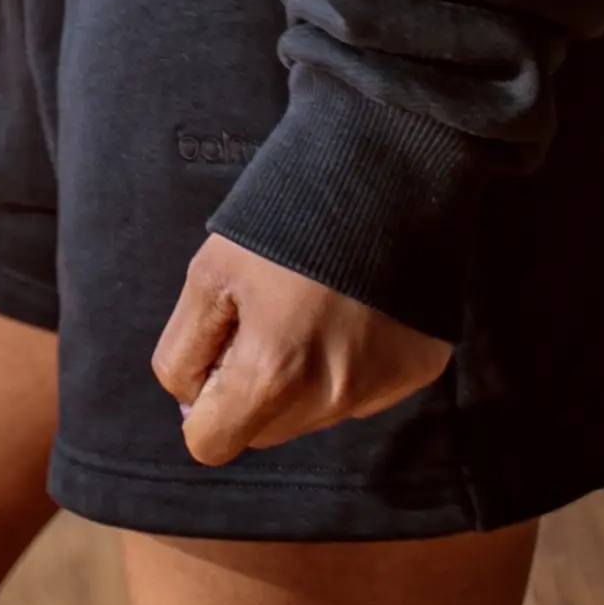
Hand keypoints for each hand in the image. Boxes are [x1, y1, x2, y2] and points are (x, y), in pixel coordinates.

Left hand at [151, 231, 454, 465]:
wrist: (389, 160)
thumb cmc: (289, 210)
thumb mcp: (210, 271)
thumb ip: (186, 351)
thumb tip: (193, 406)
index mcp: (273, 375)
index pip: (211, 444)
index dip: (202, 401)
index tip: (219, 354)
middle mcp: (332, 397)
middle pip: (264, 432)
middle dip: (253, 388)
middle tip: (267, 315)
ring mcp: (382, 388)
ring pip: (313, 415)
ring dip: (302, 377)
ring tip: (313, 302)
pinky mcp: (417, 371)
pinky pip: (362, 392)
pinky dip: (349, 361)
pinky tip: (354, 305)